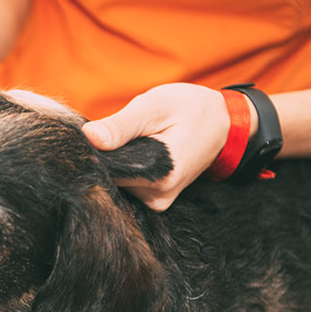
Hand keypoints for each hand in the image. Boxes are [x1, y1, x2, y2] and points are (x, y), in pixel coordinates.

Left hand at [83, 83, 248, 211]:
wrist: (222, 123)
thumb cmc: (189, 109)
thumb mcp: (154, 108)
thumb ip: (121, 126)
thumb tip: (88, 137)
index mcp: (158, 177)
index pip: (106, 173)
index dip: (93, 153)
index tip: (92, 135)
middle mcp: (157, 198)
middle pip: (110, 182)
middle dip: (104, 158)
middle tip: (116, 132)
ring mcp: (157, 203)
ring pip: (117, 185)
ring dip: (115, 164)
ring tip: (130, 141)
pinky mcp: (156, 201)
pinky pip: (128, 187)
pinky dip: (125, 170)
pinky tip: (133, 154)